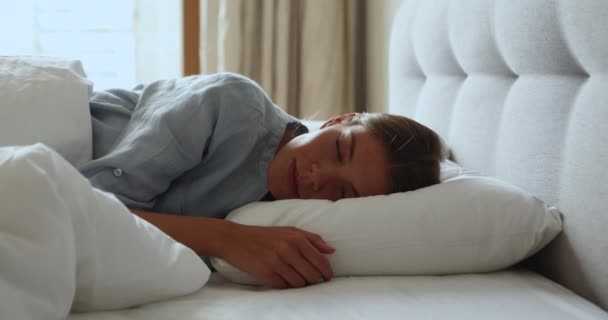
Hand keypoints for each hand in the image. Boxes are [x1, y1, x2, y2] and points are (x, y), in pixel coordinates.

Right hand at [218, 223, 334, 288]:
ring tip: (297, 278)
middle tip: (314, 280)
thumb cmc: (265, 235)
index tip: (327, 276)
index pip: (320, 261)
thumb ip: (312, 239)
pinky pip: (285, 287)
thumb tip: (332, 250)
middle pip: (312, 275)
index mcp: (296, 238)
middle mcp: (288, 250)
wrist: (235, 239)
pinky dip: (287, 285)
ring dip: (301, 284)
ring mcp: (276, 263)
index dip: (327, 272)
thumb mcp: (289, 230)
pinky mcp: (266, 274)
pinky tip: (284, 279)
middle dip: (316, 280)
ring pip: (300, 283)